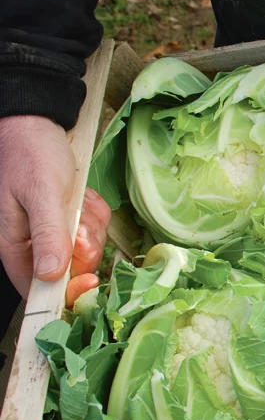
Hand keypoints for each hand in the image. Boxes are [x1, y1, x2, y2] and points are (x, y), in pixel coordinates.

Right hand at [0, 116, 110, 306]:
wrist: (37, 127)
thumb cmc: (31, 155)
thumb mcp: (42, 193)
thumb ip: (47, 234)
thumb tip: (50, 275)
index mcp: (15, 246)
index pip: (40, 289)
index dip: (68, 292)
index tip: (90, 277)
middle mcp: (32, 245)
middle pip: (72, 272)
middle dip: (85, 247)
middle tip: (80, 222)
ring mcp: (52, 234)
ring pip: (86, 251)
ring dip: (91, 226)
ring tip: (79, 202)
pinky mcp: (68, 223)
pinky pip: (92, 231)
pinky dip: (94, 214)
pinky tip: (84, 196)